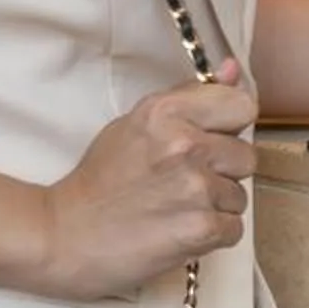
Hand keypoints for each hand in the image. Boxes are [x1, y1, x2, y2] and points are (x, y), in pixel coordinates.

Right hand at [35, 58, 258, 299]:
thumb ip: (189, 96)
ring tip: (175, 209)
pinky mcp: (201, 229)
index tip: (210, 140)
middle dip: (222, 172)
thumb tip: (234, 70)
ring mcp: (195, 188)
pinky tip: (179, 231)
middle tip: (183, 182)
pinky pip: (234, 229)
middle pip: (246, 156)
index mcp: (166, 111)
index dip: (229, 127)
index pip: (242, 106)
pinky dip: (212, 236)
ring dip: (215, 207)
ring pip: (239, 196)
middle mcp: (185, 144)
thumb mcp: (137, 124)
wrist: (62, 237)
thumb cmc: (99, 182)